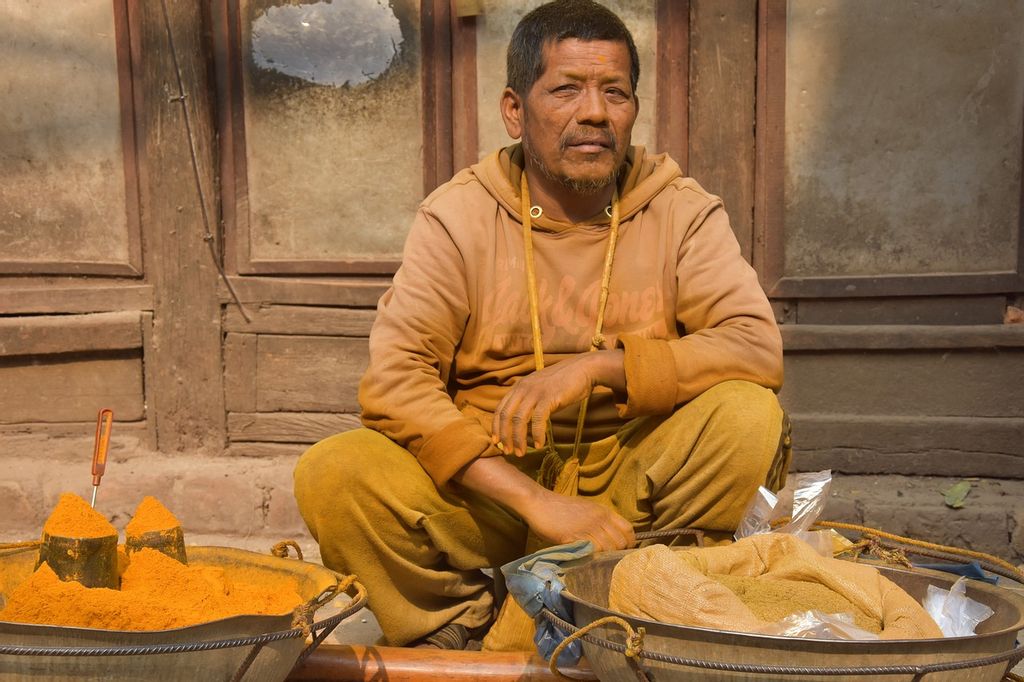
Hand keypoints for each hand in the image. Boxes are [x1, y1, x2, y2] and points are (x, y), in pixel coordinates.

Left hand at [491, 349, 624, 455]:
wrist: (583, 369)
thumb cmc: (564, 382)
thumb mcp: (540, 390)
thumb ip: (530, 402)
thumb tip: (524, 424)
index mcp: (519, 386)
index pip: (500, 408)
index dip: (496, 427)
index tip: (496, 442)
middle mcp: (523, 388)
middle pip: (506, 415)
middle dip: (504, 436)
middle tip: (507, 452)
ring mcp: (536, 392)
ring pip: (519, 419)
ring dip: (518, 439)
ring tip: (521, 453)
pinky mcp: (549, 397)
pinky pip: (538, 419)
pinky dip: (537, 434)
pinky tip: (539, 445)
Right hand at [520, 490, 634, 551]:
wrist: (539, 503)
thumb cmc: (561, 507)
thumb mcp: (586, 509)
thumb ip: (599, 521)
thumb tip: (610, 538)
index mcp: (603, 511)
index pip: (628, 529)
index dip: (629, 542)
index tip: (624, 551)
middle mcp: (599, 518)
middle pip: (620, 542)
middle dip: (617, 553)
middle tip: (608, 559)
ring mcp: (587, 528)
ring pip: (607, 548)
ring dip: (604, 557)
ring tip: (597, 560)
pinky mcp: (574, 537)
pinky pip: (591, 551)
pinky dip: (591, 557)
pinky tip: (585, 557)